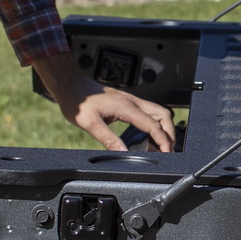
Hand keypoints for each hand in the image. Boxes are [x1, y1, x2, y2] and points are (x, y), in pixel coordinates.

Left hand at [33, 51, 175, 151]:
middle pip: (163, 116)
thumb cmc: (78, 102)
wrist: (71, 84)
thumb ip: (109, 140)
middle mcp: (133, 102)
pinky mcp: (128, 102)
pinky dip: (154, 125)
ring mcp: (132, 100)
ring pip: (158, 113)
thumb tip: (123, 154)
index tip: (167, 153)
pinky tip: (148, 135)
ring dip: (163, 129)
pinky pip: (149, 112)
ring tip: (159, 146)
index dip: (162, 141)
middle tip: (167, 151)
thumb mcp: (90, 124)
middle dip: (169, 134)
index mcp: (126, 107)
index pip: (153, 125)